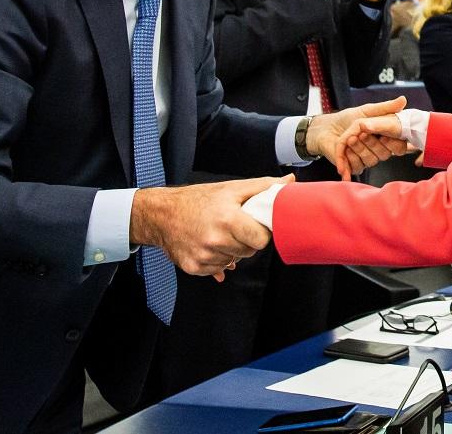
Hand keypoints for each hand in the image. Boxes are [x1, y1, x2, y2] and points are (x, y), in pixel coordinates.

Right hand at [129, 175, 291, 280]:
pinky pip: (218, 269)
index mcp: (228, 219)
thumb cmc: (198, 199)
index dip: (261, 233)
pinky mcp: (194, 268)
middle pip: (249, 252)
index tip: (255, 225)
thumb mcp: (231, 189)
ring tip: (219, 234)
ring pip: (234, 261)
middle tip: (235, 227)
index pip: (261, 240)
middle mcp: (215, 240)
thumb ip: (263, 187)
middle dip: (246, 241)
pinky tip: (209, 245)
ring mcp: (204, 256)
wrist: (162, 214)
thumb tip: (289, 182)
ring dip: (231, 251)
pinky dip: (217, 260)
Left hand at [308, 96, 411, 180]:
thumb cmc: (347, 119)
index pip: (398, 147)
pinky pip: (357, 167)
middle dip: (372, 143)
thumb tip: (403, 100)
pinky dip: (349, 157)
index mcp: (385, 138)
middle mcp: (378, 151)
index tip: (385, 136)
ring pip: (371, 161)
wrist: (327, 128)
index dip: (393, 144)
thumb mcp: (367, 111)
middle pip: (384, 155)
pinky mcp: (354, 166)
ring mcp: (366, 159)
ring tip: (350, 138)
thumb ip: (386, 108)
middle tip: (362, 133)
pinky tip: (345, 150)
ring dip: (359, 149)